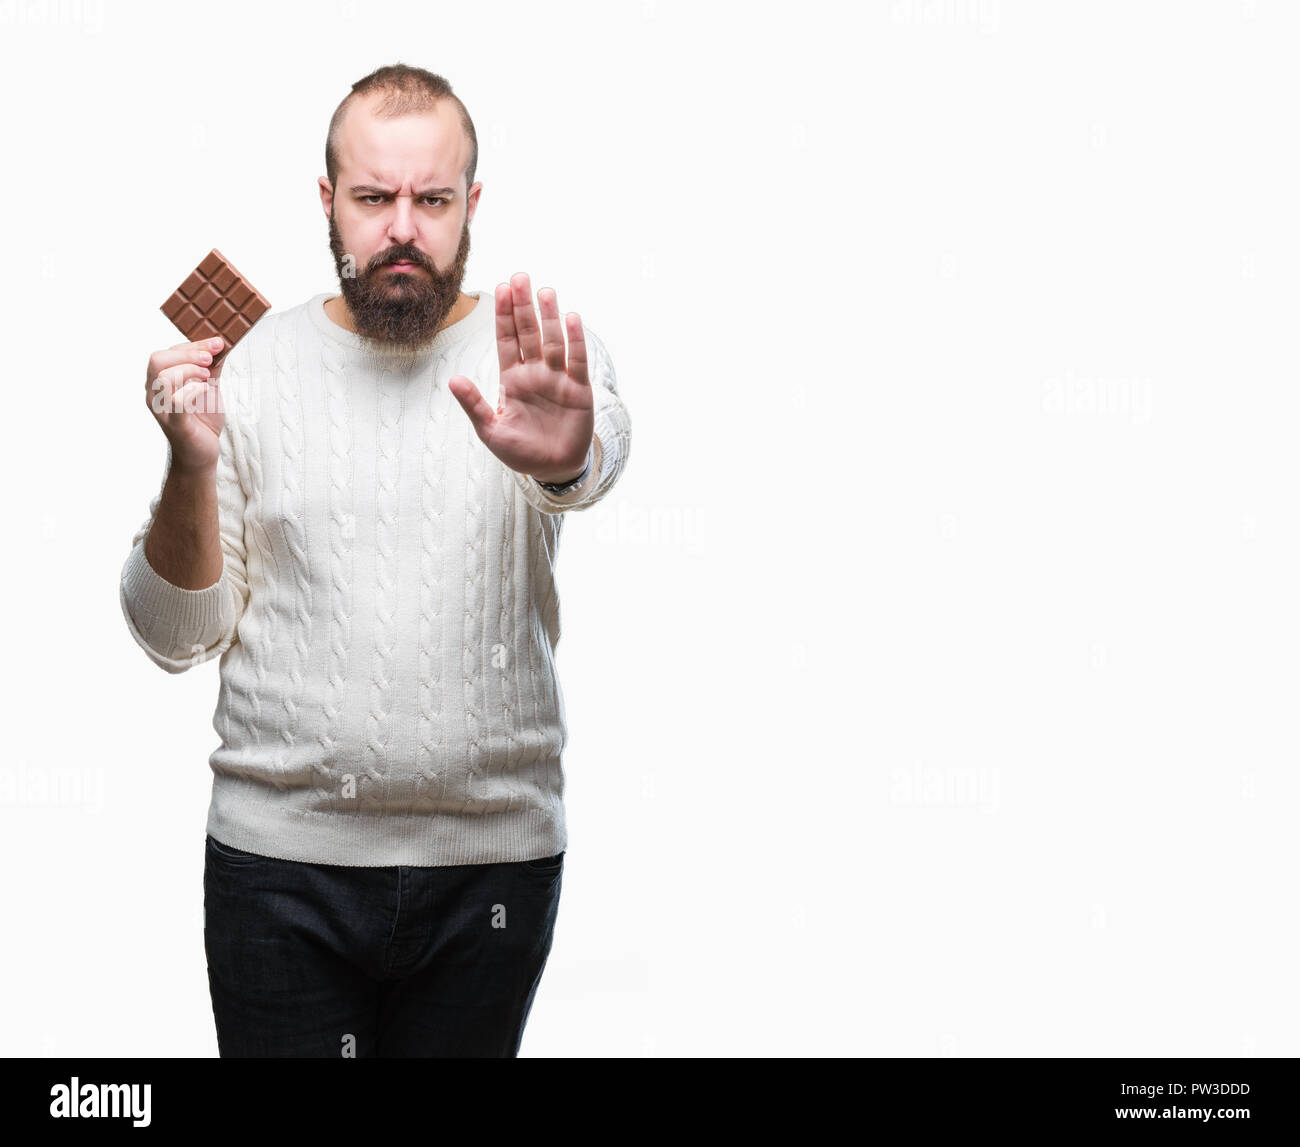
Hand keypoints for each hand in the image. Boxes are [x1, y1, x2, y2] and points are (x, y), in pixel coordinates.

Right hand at [144, 335, 228, 472]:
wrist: (201, 454)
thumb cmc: (202, 420)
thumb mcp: (209, 388)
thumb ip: (211, 368)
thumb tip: (220, 345)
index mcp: (159, 382)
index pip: (166, 353)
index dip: (193, 345)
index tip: (218, 343)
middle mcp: (154, 394)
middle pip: (157, 360)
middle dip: (188, 355)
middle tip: (209, 360)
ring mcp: (161, 409)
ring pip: (164, 378)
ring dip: (190, 371)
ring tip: (207, 378)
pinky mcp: (175, 424)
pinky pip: (177, 401)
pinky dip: (194, 390)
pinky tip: (207, 390)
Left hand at [447, 273, 594, 482]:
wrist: (552, 470)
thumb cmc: (520, 451)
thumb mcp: (490, 430)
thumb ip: (473, 404)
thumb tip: (452, 379)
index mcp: (512, 379)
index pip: (507, 340)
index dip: (504, 316)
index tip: (501, 289)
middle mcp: (535, 373)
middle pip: (529, 333)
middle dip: (524, 306)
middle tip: (520, 277)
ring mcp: (558, 379)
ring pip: (552, 341)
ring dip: (549, 317)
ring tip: (545, 291)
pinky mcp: (579, 390)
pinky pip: (576, 360)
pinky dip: (575, 340)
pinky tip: (571, 318)